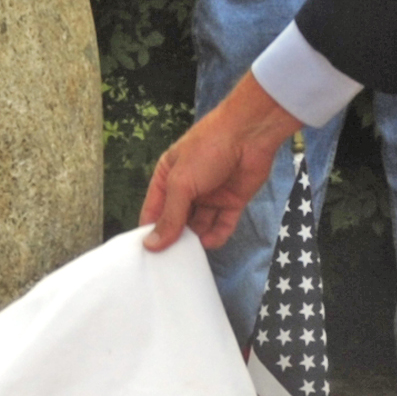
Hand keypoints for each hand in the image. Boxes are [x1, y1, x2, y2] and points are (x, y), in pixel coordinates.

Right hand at [140, 73, 299, 251]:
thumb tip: (151, 245)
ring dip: (195, 239)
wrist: (249, 133)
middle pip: (177, 221)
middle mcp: (187, 188)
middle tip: (169, 262)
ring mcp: (210, 196)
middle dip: (174, 239)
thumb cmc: (207, 149)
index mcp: (167, 178)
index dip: (150, 232)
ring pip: (199, 225)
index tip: (147, 256)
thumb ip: (169, 216)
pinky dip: (217, 235)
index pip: (154, 211)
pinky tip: (210, 242)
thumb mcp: (180, 183)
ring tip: (190, 255)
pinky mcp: (232, 202)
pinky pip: (222, 224)